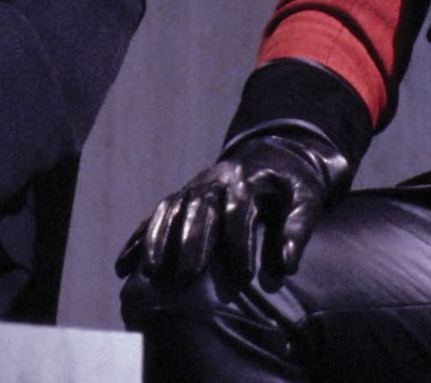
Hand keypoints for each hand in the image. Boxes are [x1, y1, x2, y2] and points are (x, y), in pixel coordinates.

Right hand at [115, 130, 352, 287]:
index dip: (241, 242)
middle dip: (190, 243)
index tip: (244, 276)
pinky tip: (122, 266)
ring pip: (169, 210)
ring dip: (157, 240)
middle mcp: (216, 181)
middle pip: (198, 210)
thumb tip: (287, 265)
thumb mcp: (308, 199)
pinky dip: (138, 239)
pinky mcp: (182, 196)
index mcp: (249, 179)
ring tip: (151, 273)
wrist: (276, 153)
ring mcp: (194, 187)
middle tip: (185, 277)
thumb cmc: (294, 184)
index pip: (240, 210)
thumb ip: (298, 228)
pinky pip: (155, 217)